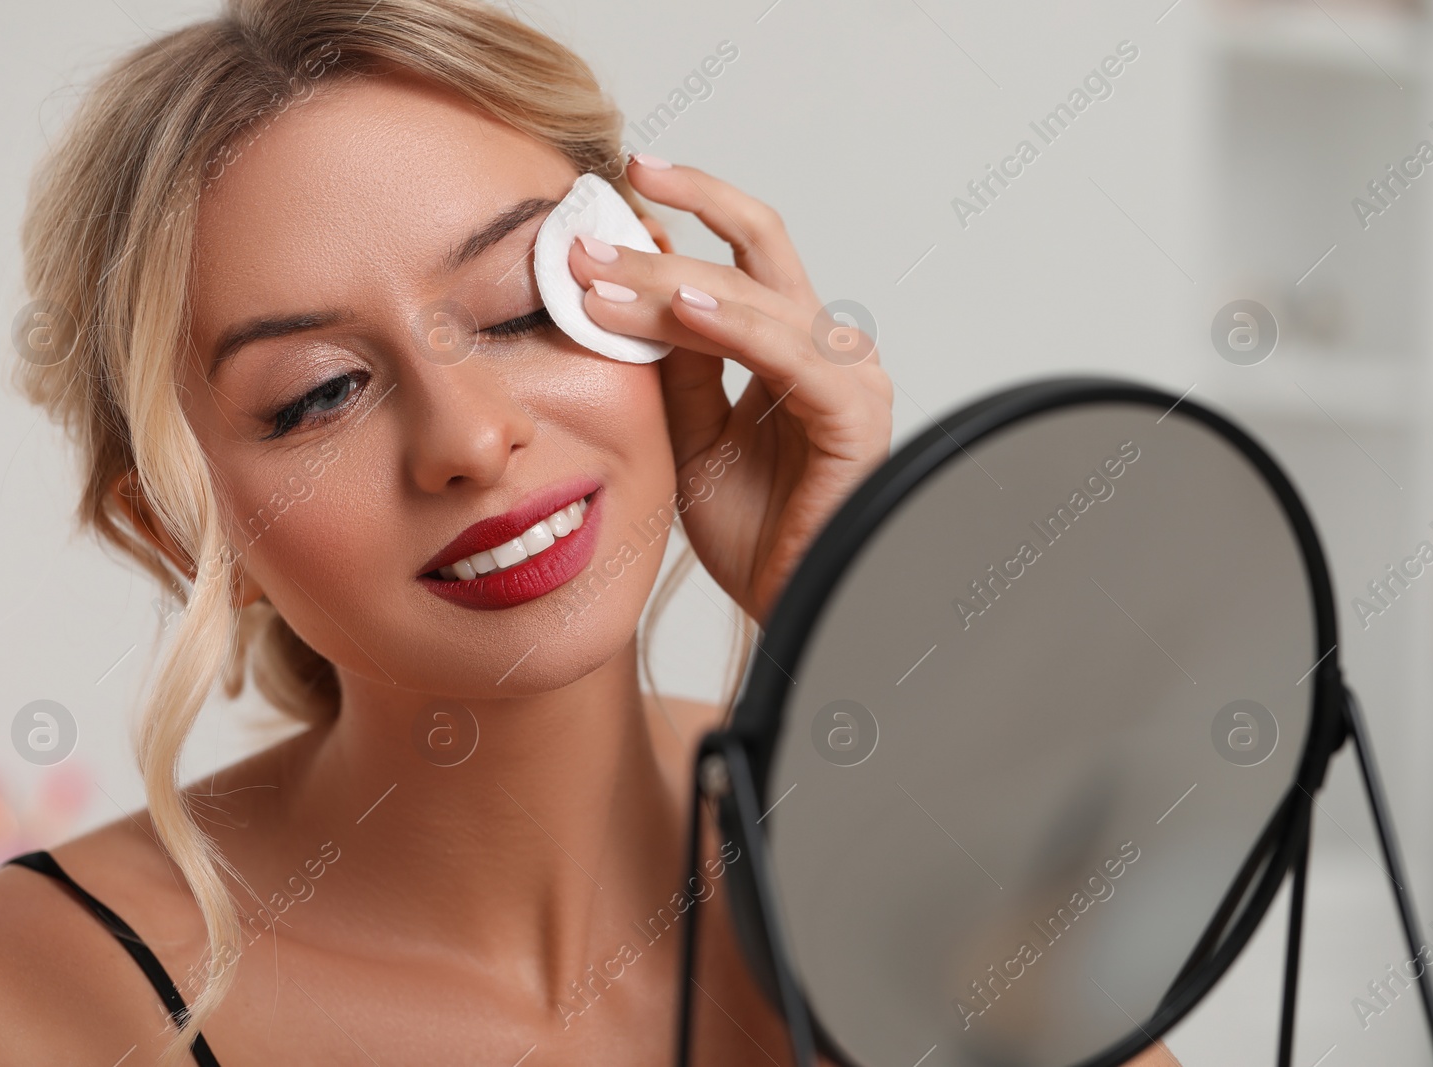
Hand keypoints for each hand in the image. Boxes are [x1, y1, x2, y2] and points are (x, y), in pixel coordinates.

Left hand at [568, 156, 893, 626]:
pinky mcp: (853, 413)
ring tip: (598, 277)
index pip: (741, 249)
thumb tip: (631, 290)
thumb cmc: (756, 529)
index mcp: (791, 342)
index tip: (611, 189)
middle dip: (655, 245)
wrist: (794, 602)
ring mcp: (846, 373)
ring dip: (669, 283)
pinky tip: (681, 306)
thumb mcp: (691, 432)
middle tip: (579, 241)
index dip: (682, 211)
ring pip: (752, 296)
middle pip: (747, 253)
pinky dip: (734, 325)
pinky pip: (788, 352)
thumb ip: (675, 364)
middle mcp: (825, 345)